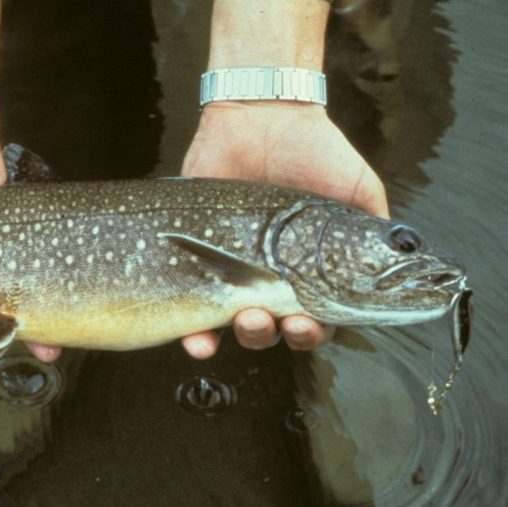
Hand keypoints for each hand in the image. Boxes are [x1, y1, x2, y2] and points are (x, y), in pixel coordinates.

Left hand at [178, 101, 388, 357]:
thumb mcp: (358, 190)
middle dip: (272, 334)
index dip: (310, 333)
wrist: (260, 116)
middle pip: (271, 330)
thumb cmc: (314, 152)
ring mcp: (228, 271)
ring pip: (232, 324)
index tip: (306, 325)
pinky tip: (196, 340)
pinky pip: (189, 307)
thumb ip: (377, 230)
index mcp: (307, 272)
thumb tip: (401, 268)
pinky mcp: (192, 258)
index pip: (311, 320)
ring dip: (241, 334)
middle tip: (274, 320)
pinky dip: (192, 333)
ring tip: (246, 317)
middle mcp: (267, 278)